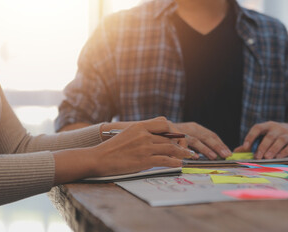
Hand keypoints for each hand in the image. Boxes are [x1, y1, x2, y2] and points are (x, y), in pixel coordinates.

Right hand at [53, 117, 193, 183]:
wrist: (99, 158)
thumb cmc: (112, 148)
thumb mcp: (127, 133)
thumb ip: (142, 133)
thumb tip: (157, 138)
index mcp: (139, 126)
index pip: (163, 122)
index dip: (173, 130)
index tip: (178, 137)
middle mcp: (144, 135)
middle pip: (169, 137)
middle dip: (181, 143)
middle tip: (188, 149)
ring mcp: (145, 147)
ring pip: (170, 148)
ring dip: (182, 153)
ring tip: (189, 157)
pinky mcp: (144, 161)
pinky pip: (165, 160)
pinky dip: (175, 162)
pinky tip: (179, 164)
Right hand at [174, 122, 231, 159]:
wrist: (153, 130)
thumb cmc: (171, 137)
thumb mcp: (186, 138)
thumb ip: (196, 144)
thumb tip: (211, 155)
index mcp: (195, 128)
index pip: (211, 135)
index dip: (220, 144)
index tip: (228, 152)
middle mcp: (189, 128)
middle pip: (206, 136)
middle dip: (217, 146)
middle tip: (226, 155)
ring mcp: (181, 131)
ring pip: (196, 140)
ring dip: (205, 149)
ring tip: (214, 157)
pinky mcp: (172, 135)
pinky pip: (182, 143)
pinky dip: (189, 150)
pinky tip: (194, 157)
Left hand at [234, 121, 287, 159]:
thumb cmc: (276, 136)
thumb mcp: (265, 136)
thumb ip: (252, 143)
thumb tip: (236, 151)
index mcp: (267, 126)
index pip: (257, 128)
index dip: (250, 137)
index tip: (246, 147)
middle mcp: (278, 128)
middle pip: (269, 136)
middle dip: (262, 147)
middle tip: (257, 157)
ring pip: (280, 141)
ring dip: (272, 150)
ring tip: (266, 158)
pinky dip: (283, 153)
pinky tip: (278, 158)